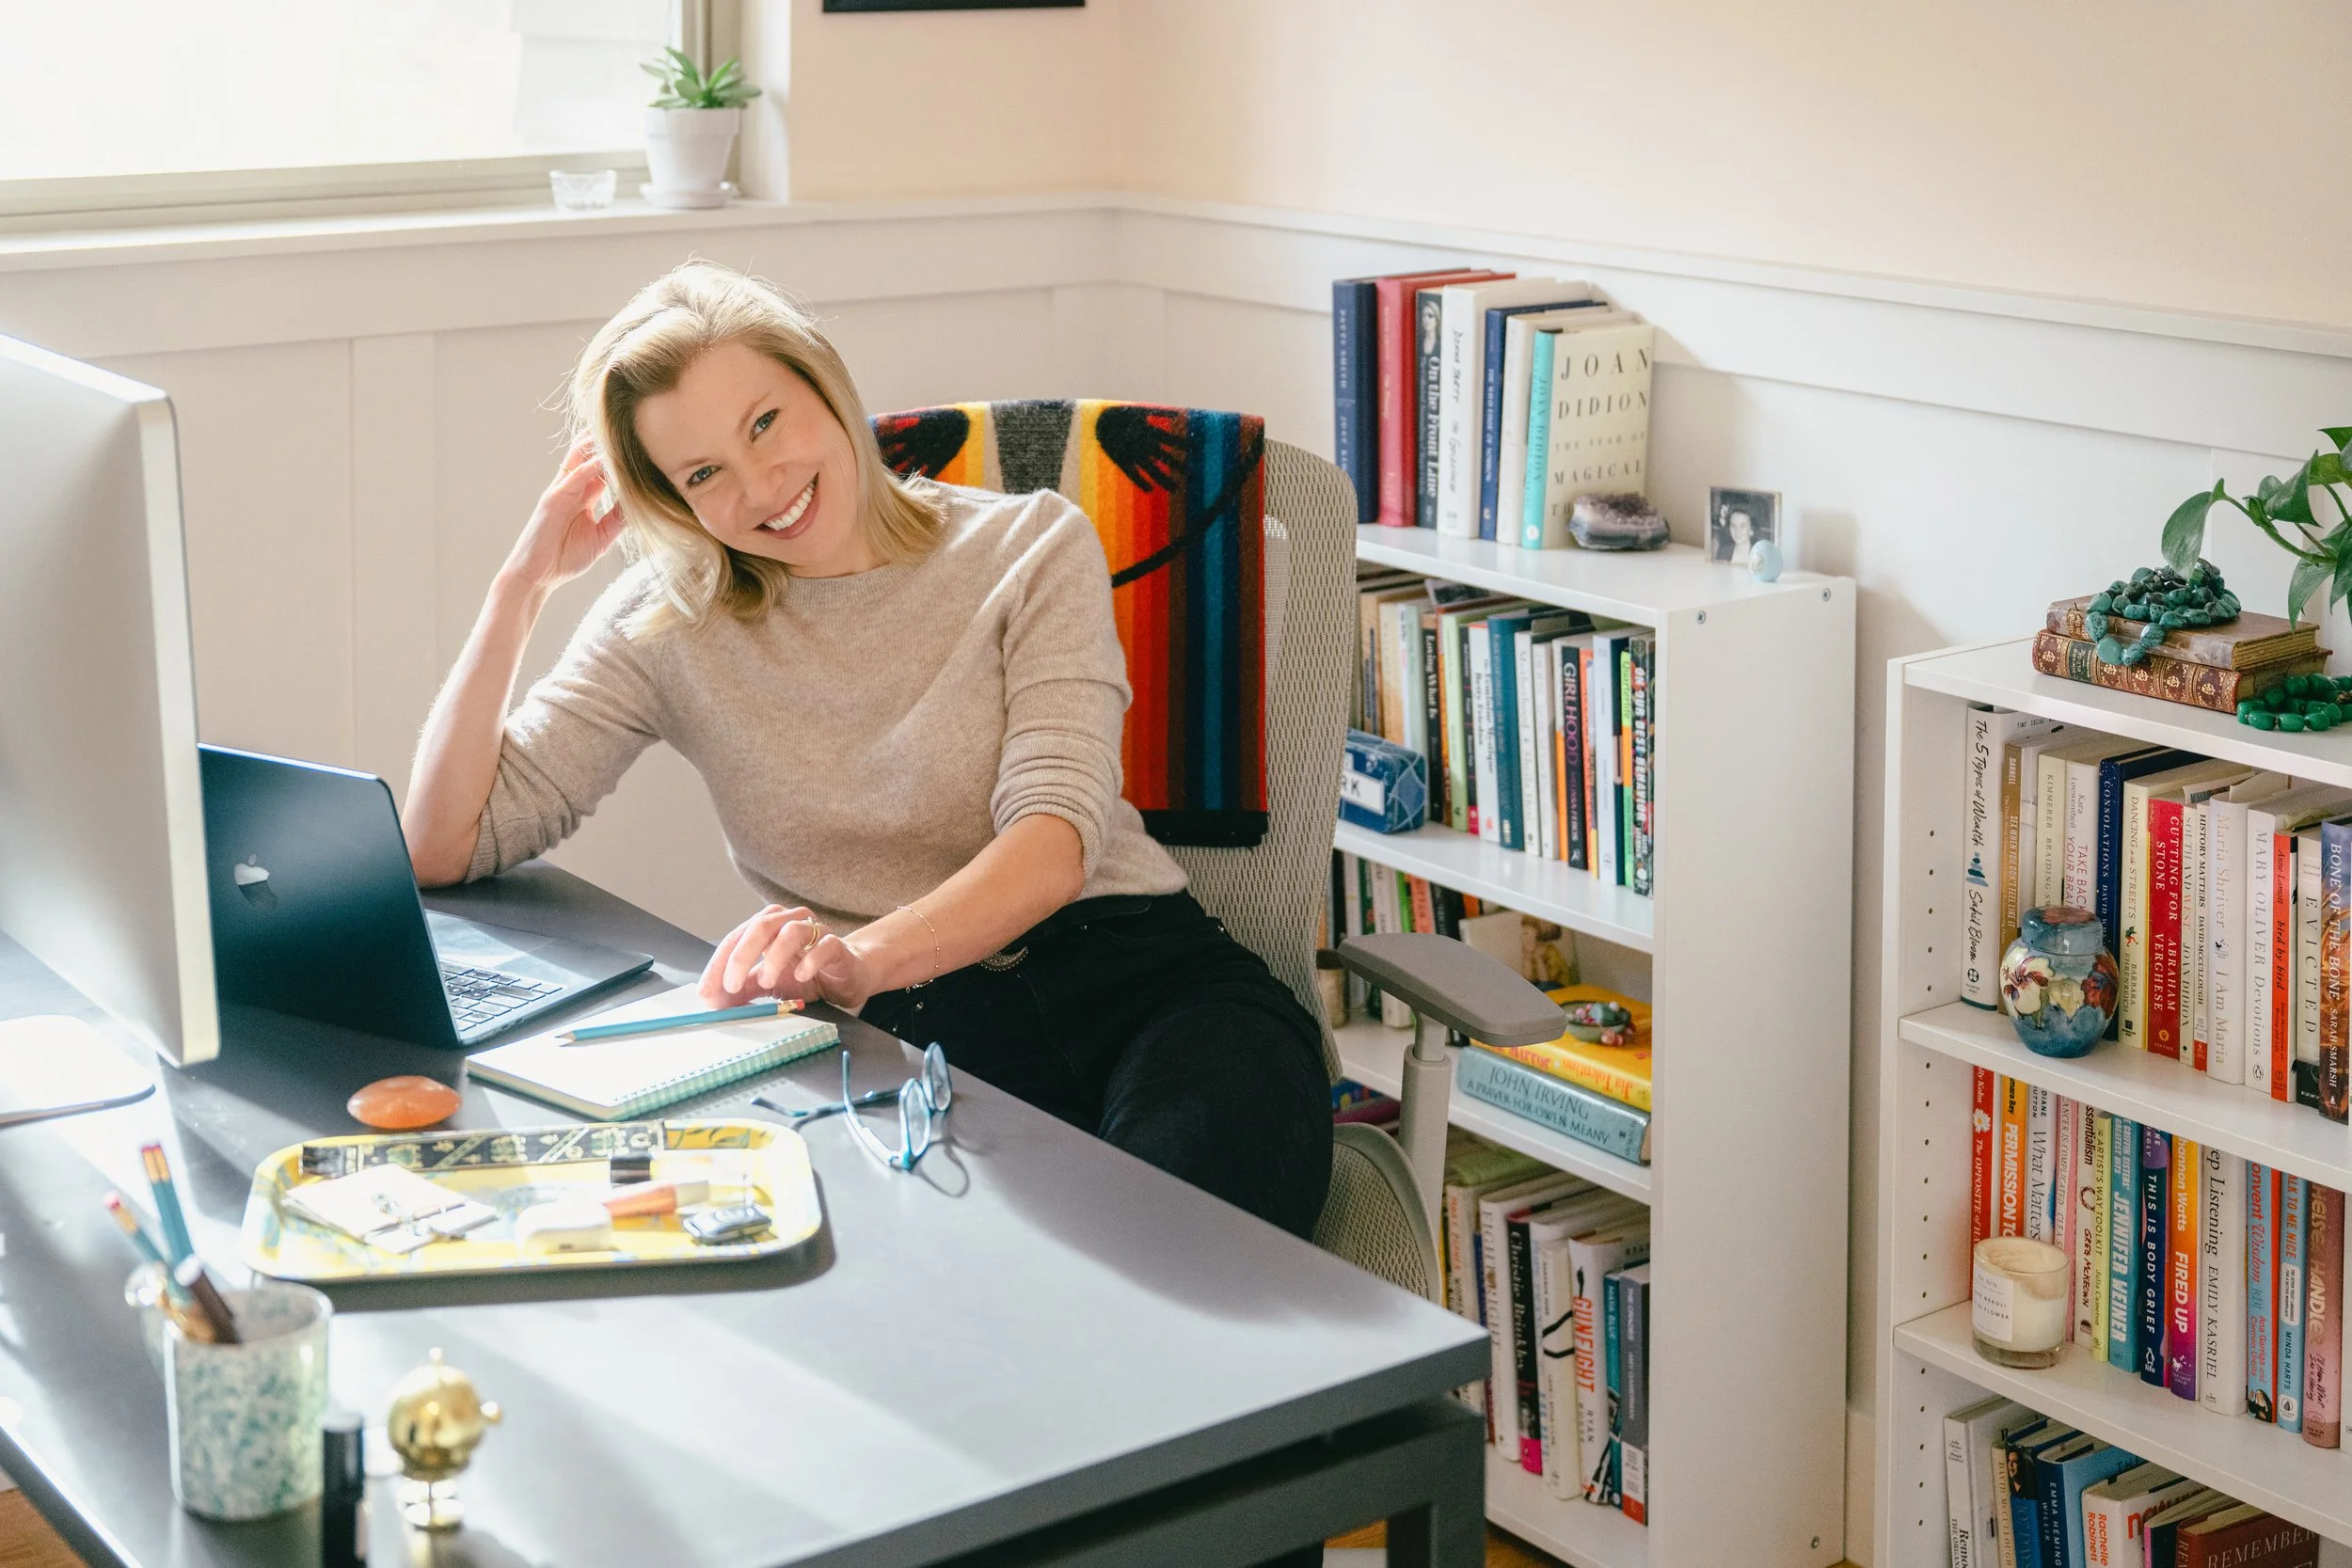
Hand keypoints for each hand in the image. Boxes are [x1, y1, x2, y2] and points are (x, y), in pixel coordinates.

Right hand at [500, 436, 626, 595]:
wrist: (538, 576)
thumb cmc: (566, 557)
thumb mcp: (602, 536)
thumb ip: (618, 518)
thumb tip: (640, 505)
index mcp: (584, 495)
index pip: (604, 468)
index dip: (621, 458)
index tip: (644, 449)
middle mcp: (573, 488)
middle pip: (591, 455)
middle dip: (609, 442)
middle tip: (634, 428)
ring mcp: (561, 490)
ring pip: (581, 457)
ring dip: (600, 445)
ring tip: (623, 432)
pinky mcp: (553, 498)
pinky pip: (574, 475)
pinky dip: (590, 465)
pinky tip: (607, 458)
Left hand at [700, 905, 879, 1011]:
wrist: (847, 975)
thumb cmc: (805, 973)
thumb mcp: (766, 984)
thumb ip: (741, 989)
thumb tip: (713, 1001)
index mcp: (766, 927)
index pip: (736, 939)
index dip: (718, 965)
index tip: (707, 991)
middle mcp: (788, 922)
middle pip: (760, 927)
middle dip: (740, 957)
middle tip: (730, 985)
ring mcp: (814, 931)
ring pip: (791, 932)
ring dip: (774, 957)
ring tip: (766, 981)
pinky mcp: (837, 946)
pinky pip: (824, 946)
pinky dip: (810, 960)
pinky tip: (801, 976)